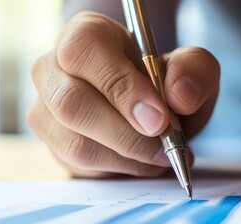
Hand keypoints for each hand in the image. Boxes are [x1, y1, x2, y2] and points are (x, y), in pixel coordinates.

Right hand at [27, 11, 219, 176]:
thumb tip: (181, 95)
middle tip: (166, 145)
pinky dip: (122, 171)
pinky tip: (145, 162)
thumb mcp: (190, 67)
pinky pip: (82, 168)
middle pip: (71, 104)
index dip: (121, 87)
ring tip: (163, 155)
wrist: (150, 108)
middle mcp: (53, 70)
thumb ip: (193, 69)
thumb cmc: (162, 81)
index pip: (84, 52)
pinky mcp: (54, 147)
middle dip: (127, 134)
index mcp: (84, 35)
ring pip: (75, 144)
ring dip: (128, 158)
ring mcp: (46, 111)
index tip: (160, 117)